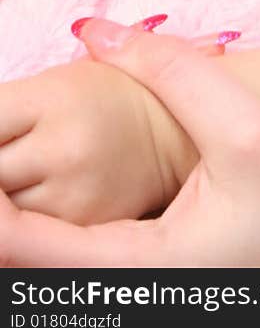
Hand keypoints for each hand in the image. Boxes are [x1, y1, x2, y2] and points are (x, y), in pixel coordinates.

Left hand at [0, 20, 259, 267]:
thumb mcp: (250, 129)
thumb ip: (172, 73)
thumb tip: (93, 29)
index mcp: (141, 271)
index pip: (18, 247)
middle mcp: (136, 293)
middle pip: (28, 257)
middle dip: (7, 193)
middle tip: (3, 136)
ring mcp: (151, 292)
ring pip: (56, 258)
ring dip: (25, 209)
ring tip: (17, 151)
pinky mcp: (167, 282)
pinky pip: (89, 256)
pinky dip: (56, 220)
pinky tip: (59, 175)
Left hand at [0, 52, 192, 223]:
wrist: (174, 133)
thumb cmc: (105, 98)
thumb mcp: (53, 82)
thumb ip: (1, 109)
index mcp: (55, 99)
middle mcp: (66, 150)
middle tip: (7, 168)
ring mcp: (76, 197)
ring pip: (3, 217)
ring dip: (4, 204)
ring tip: (16, 182)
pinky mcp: (87, 231)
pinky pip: (27, 245)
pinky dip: (16, 232)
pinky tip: (22, 210)